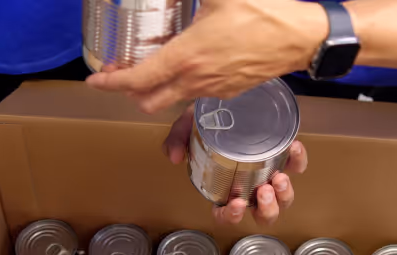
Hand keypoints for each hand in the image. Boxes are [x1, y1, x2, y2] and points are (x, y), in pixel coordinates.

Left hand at [86, 0, 326, 112]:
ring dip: (155, 90)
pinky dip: (180, 86)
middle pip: (148, 101)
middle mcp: (196, 80)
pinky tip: (186, 64)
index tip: (95, 80)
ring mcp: (213, 90)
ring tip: (151, 67)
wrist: (301, 36)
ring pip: (172, 100)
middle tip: (120, 73)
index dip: (110, 83)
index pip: (137, 80)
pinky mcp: (229, 92)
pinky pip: (195, 95)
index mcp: (186, 57)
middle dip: (129, 91)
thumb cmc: (264, 11)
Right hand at [164, 107, 307, 225]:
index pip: (226, 214)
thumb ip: (178, 139)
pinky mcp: (285, 157)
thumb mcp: (190, 125)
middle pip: (262, 214)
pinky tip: (293, 147)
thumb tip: (173, 156)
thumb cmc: (211, 116)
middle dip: (267, 209)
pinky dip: (298, 161)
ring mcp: (268, 173)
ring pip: (283, 199)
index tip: (237, 204)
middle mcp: (249, 185)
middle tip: (264, 190)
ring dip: (284, 194)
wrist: (231, 93)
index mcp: (225, 186)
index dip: (232, 216)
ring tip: (279, 177)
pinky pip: (297, 166)